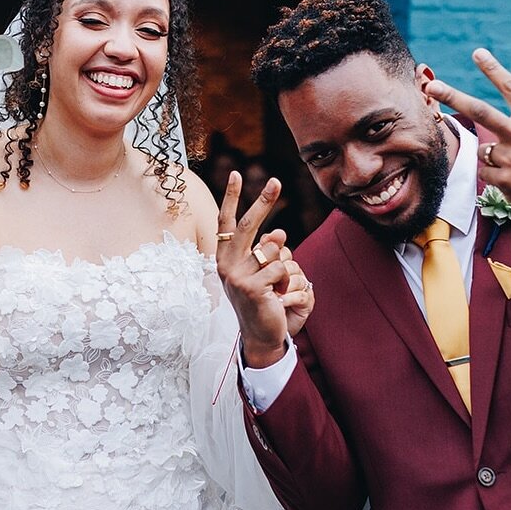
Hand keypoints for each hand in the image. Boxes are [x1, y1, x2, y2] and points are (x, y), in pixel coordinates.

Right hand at [216, 172, 308, 368]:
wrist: (260, 335)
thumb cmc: (261, 300)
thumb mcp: (260, 272)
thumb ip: (265, 250)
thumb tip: (278, 233)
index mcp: (224, 258)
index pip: (227, 222)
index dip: (232, 198)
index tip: (237, 174)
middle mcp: (226, 265)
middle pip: (248, 225)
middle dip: (264, 201)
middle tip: (277, 181)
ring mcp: (237, 276)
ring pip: (273, 251)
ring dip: (282, 266)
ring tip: (276, 286)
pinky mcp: (252, 287)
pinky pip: (280, 268)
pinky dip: (286, 281)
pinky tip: (278, 296)